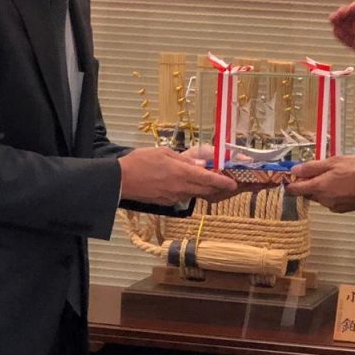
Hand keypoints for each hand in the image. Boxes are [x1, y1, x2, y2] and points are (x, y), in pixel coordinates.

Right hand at [118, 147, 236, 204]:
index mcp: (182, 173)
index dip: (224, 182)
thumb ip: (184, 159)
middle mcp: (181, 187)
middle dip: (219, 188)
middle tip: (228, 184)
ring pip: (195, 193)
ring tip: (208, 181)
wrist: (120, 181)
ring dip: (204, 189)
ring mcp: (174, 197)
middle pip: (206, 190)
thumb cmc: (140, 162)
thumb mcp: (163, 152)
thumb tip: (200, 164)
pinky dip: (189, 191)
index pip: (209, 179)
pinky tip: (186, 184)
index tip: (234, 183)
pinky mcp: (166, 202)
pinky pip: (183, 197)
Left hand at [286, 155, 354, 212]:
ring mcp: (334, 206)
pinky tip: (343, 184)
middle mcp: (324, 200)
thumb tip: (294, 171)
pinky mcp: (344, 209)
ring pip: (320, 197)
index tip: (293, 175)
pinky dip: (333, 193)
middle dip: (310, 183)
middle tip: (320, 169)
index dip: (292, 183)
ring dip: (322, 188)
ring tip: (336, 175)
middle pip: (308, 193)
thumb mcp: (334, 162)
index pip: (296, 190)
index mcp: (319, 187)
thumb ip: (312, 167)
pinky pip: (331, 201)